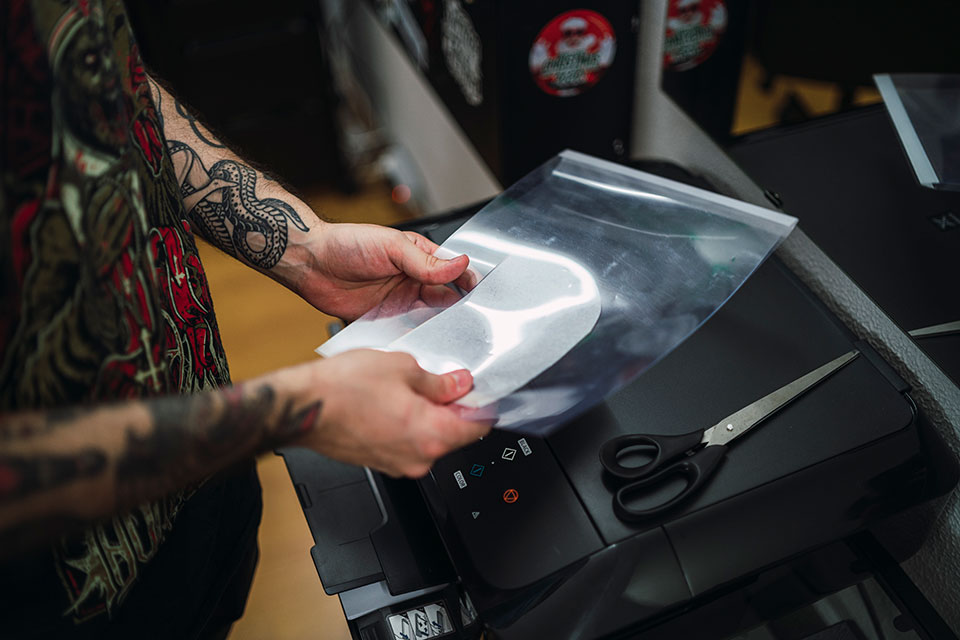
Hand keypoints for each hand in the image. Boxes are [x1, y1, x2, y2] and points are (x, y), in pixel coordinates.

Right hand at [278, 350, 490, 476]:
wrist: (303, 406)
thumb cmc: (343, 388)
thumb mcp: (402, 367)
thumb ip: (438, 381)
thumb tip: (459, 385)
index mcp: (432, 435)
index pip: (479, 426)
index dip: (483, 403)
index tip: (480, 389)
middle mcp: (419, 458)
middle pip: (456, 434)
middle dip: (454, 408)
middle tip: (442, 380)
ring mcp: (399, 465)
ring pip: (430, 439)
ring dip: (429, 416)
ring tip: (407, 387)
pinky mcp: (382, 463)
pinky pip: (408, 444)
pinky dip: (409, 425)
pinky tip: (392, 401)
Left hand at [291, 222, 474, 321]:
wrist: (311, 263)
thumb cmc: (347, 244)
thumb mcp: (392, 247)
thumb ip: (427, 261)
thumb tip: (461, 264)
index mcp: (419, 258)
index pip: (453, 272)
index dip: (467, 283)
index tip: (479, 296)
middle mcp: (412, 281)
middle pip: (445, 299)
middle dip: (458, 310)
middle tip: (469, 322)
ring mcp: (399, 302)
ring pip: (429, 318)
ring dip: (438, 326)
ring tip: (450, 336)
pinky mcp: (384, 321)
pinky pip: (405, 332)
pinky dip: (415, 338)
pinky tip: (423, 343)